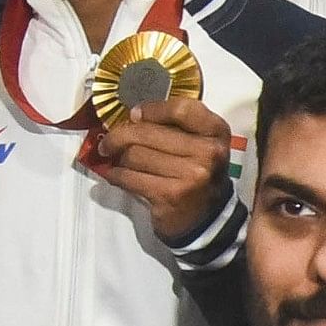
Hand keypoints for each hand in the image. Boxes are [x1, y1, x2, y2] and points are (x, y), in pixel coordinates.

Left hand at [89, 96, 240, 244]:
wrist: (207, 216)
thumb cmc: (197, 173)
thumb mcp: (200, 142)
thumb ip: (176, 124)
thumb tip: (133, 117)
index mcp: (216, 132)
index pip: (181, 109)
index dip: (152, 109)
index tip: (135, 115)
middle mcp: (207, 152)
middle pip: (148, 132)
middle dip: (120, 135)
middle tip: (109, 141)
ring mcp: (190, 175)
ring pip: (135, 154)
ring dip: (119, 158)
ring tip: (117, 160)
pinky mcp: (169, 195)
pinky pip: (129, 177)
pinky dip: (116, 175)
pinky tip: (115, 174)